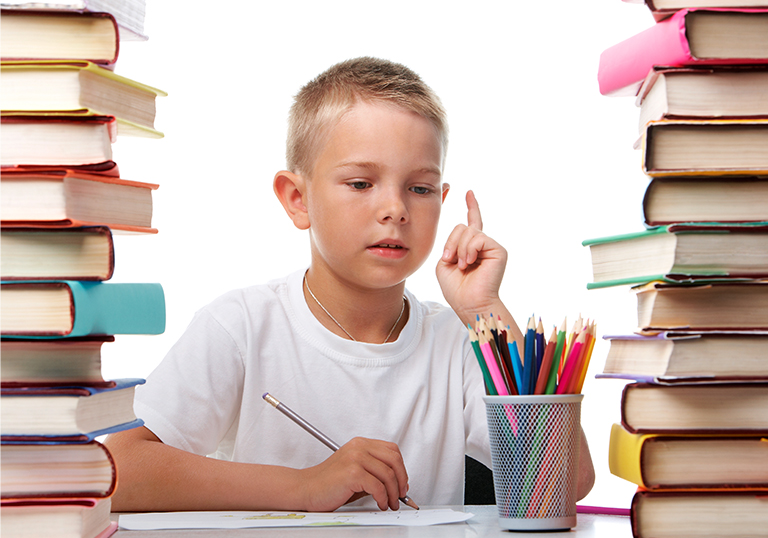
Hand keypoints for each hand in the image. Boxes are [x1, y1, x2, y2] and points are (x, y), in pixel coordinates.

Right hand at [299, 437, 409, 511]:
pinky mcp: (352, 473)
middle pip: (394, 460)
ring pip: (388, 474)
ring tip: (391, 503)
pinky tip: (380, 503)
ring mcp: (355, 458)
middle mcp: (359, 447)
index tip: (402, 482)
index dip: (401, 468)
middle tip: (401, 495)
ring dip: (394, 493)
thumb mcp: (354, 469)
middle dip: (402, 480)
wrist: (305, 489)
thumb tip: (396, 482)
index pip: (392, 450)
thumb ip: (374, 470)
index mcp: (360, 444)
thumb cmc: (328, 482)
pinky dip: (383, 498)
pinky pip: (378, 487)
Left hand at [436, 191, 507, 323]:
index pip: (471, 223)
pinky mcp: (498, 250)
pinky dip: (469, 249)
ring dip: (459, 249)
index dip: (471, 206)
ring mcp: (491, 246)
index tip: (469, 192)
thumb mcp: (444, 263)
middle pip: (461, 227)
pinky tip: (470, 262)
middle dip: (451, 243)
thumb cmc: (456, 288)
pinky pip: (478, 237)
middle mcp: (482, 245)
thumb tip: (467, 229)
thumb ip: (451, 244)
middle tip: (450, 261)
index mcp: (469, 248)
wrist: (469, 303)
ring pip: (468, 231)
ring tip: (463, 265)